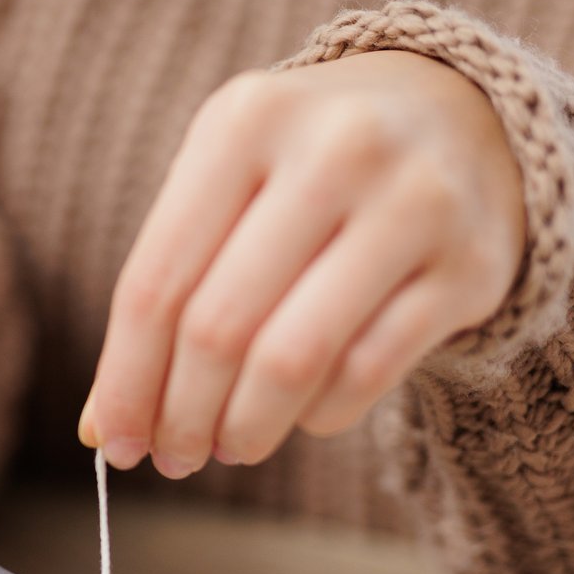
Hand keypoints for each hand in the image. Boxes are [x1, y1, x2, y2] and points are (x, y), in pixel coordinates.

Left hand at [79, 49, 525, 475]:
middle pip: (217, 328)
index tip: (115, 444)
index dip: (126, 381)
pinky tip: (303, 417)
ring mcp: (413, 203)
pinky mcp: (471, 265)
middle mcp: (333, 149)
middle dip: (181, 415)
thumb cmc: (306, 169)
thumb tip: (103, 429)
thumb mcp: (226, 192)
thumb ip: (163, 295)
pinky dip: (320, 415)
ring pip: (291, 359)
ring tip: (228, 447)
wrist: (466, 115)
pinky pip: (366, 372)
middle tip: (173, 458)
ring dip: (244, 428)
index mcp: (244, 122)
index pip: (156, 283)